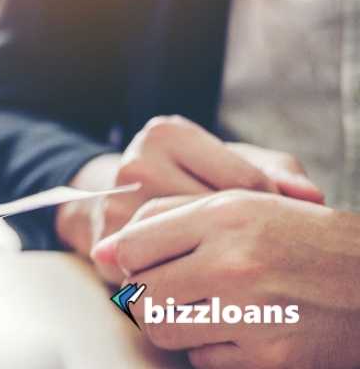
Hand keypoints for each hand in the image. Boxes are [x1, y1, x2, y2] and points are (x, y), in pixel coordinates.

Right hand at [55, 116, 323, 282]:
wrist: (110, 201)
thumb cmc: (184, 179)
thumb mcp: (227, 161)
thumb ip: (275, 171)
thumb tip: (310, 197)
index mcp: (166, 134)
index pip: (245, 180)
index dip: (269, 210)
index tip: (269, 225)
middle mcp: (136, 164)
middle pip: (217, 217)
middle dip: (242, 239)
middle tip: (254, 250)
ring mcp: (116, 205)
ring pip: (190, 249)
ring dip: (214, 263)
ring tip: (226, 262)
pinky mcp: (105, 246)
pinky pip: (163, 274)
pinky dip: (186, 282)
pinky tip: (197, 276)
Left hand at [90, 191, 359, 368]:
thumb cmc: (300, 238)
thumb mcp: (242, 205)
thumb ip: (168, 217)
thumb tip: (104, 249)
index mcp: (225, 217)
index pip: (133, 243)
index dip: (126, 256)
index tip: (139, 262)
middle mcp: (234, 263)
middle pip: (140, 292)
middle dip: (146, 293)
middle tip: (172, 288)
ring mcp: (250, 314)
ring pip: (161, 330)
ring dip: (172, 324)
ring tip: (201, 308)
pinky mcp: (268, 358)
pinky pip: (201, 360)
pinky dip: (210, 350)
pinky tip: (238, 329)